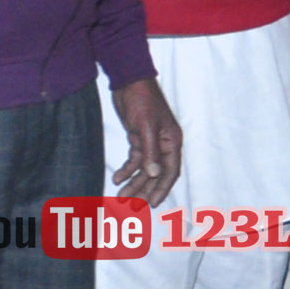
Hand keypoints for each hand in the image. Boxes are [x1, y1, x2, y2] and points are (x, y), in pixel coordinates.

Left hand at [111, 77, 184, 203]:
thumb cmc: (143, 101)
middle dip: (145, 189)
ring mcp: (151, 143)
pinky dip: (126, 169)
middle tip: (133, 206)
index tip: (152, 203)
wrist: (129, 82)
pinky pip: (135, 159)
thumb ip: (151, 152)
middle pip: (156, 173)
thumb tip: (154, 175)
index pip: (170, 171)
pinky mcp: (139, 139)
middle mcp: (164, 145)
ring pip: (144, 169)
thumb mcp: (146, 126)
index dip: (162, 189)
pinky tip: (117, 178)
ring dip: (133, 182)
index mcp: (172, 142)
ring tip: (121, 196)